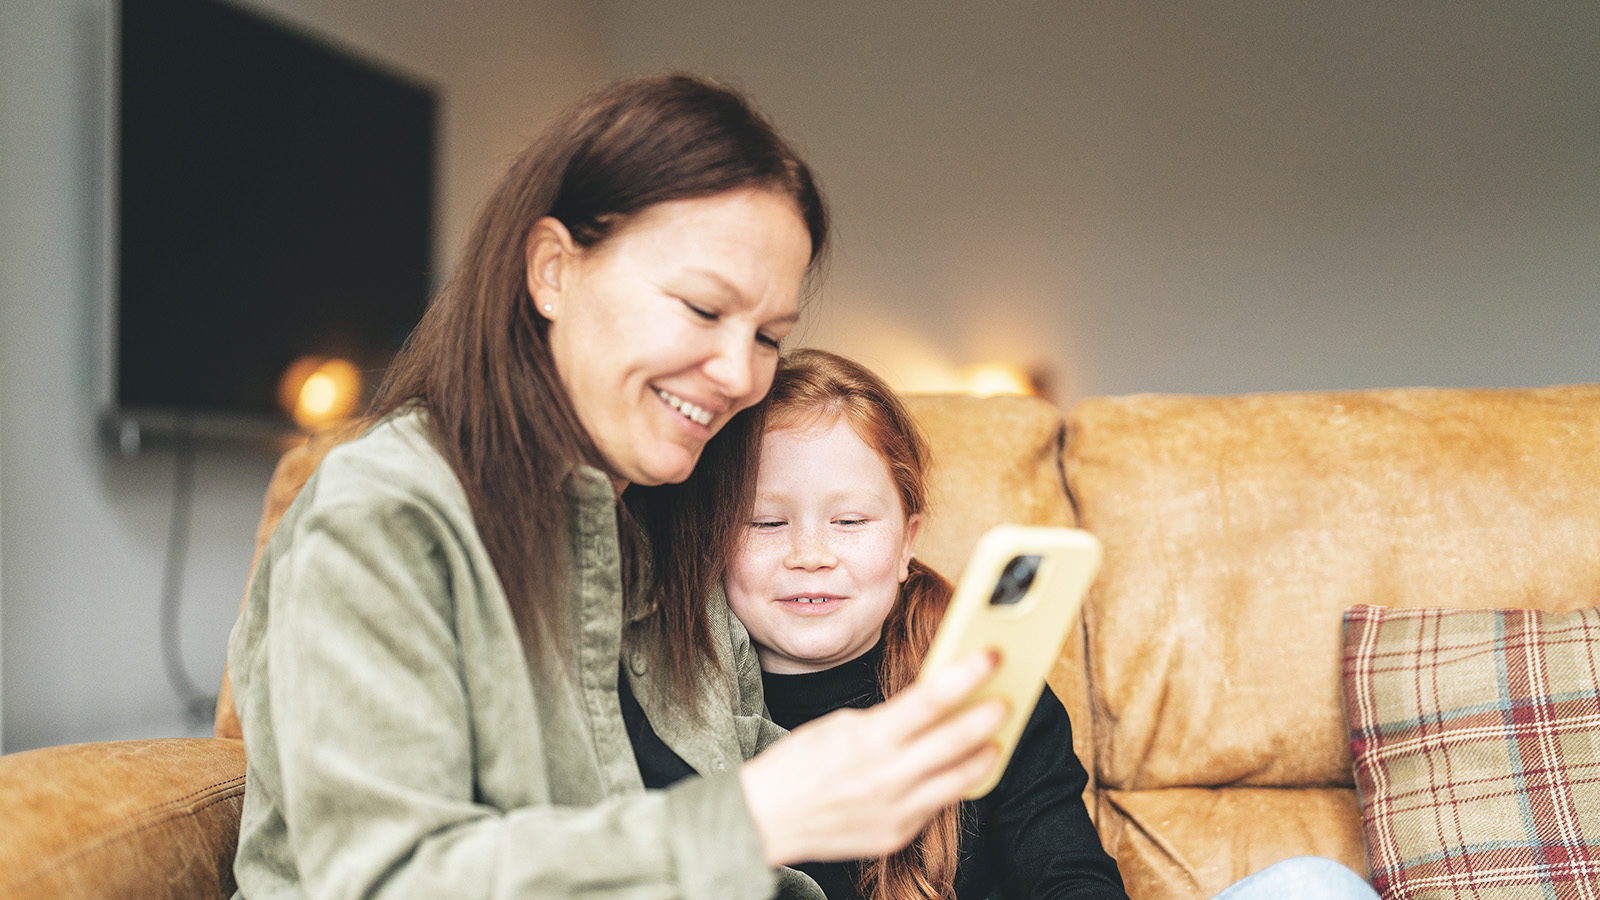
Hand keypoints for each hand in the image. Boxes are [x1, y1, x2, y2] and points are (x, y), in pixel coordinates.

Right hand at [738, 649, 1004, 866]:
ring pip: (958, 780)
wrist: (765, 819)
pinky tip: (960, 770)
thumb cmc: (798, 765)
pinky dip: (951, 785)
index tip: (990, 657)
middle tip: (1005, 699)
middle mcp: (886, 776)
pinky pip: (935, 806)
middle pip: (955, 740)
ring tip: (994, 739)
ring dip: (982, 755)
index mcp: (868, 739)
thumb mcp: (839, 727)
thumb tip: (927, 707)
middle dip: (987, 716)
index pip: (929, 700)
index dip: (966, 675)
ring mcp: (894, 810)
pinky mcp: (895, 835)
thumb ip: (886, 719)